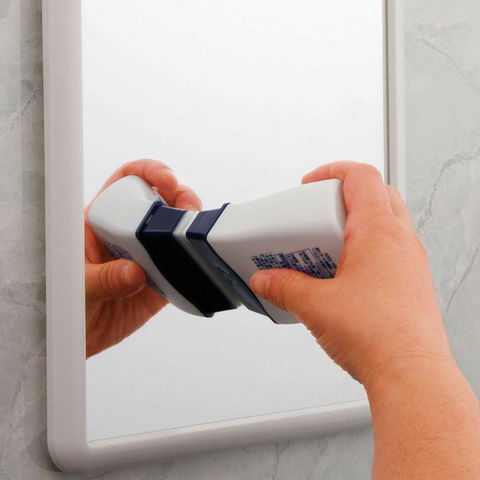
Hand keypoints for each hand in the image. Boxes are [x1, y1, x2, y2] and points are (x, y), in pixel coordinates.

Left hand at [85, 159, 201, 357]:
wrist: (76, 336)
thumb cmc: (64, 302)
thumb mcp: (76, 286)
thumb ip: (103, 279)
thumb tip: (135, 272)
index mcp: (102, 220)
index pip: (127, 181)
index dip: (149, 172)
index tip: (167, 181)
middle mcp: (129, 232)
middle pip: (161, 200)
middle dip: (181, 196)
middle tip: (189, 208)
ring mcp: (148, 255)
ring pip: (178, 230)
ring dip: (192, 227)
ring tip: (197, 235)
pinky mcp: (162, 280)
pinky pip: (184, 265)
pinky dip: (196, 262)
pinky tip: (201, 262)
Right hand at [249, 161, 453, 388]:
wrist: (411, 375)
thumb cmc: (380, 337)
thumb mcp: (315, 305)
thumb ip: (284, 286)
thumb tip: (267, 279)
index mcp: (379, 232)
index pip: (361, 176)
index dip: (332, 171)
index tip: (311, 183)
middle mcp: (401, 241)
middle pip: (376, 194)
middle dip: (342, 197)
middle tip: (317, 217)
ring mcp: (410, 262)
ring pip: (384, 222)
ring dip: (354, 225)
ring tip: (325, 249)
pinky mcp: (410, 282)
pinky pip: (387, 250)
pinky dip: (364, 250)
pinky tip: (342, 277)